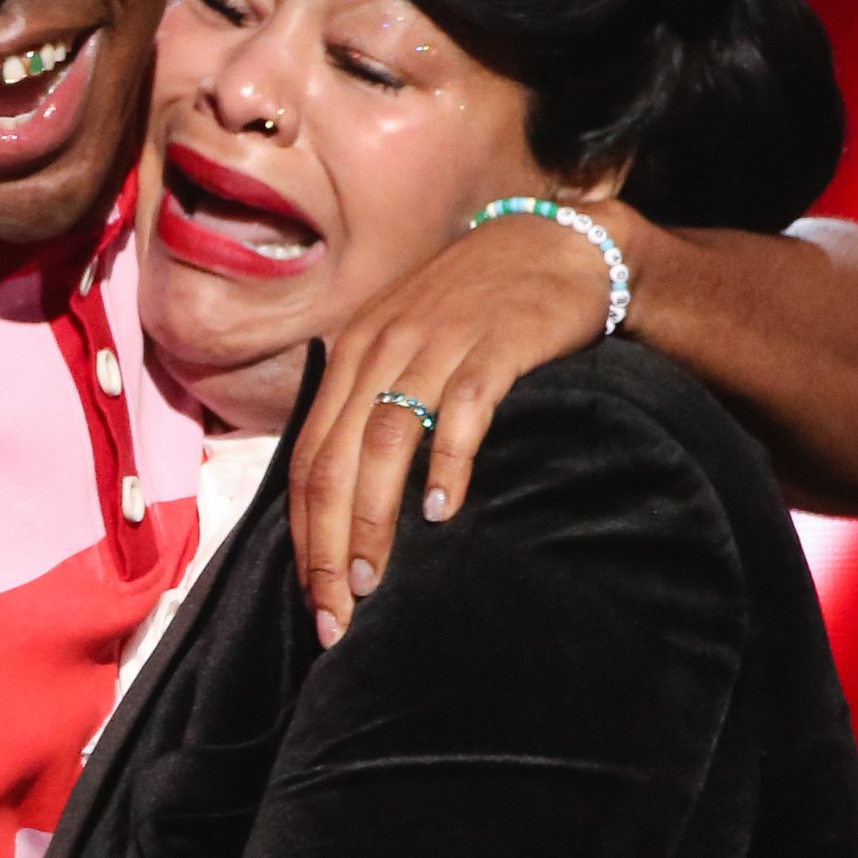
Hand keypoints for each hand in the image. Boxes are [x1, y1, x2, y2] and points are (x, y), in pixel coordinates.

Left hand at [290, 205, 626, 642]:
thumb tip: (341, 501)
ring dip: (374, 517)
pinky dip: (448, 462)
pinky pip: (463, 410)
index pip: (308, 459)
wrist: (553, 244)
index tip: (312, 600)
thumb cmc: (475, 310)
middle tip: (335, 614)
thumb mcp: (405, 350)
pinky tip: (445, 511)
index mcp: (352, 356)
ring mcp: (436, 344)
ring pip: (384, 441)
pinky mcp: (494, 344)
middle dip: (327, 546)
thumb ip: (371, 409)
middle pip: (334, 460)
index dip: (303, 534)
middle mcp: (381, 348)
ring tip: (373, 579)